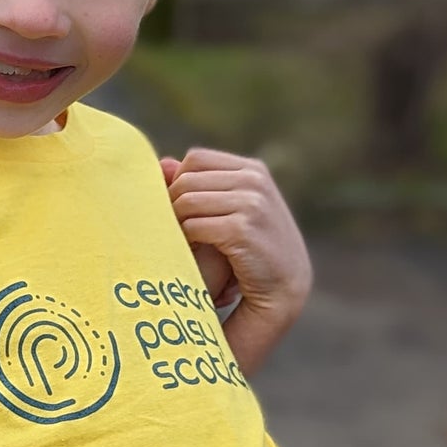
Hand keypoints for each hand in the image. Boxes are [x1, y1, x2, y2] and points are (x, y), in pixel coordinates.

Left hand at [160, 148, 311, 372]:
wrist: (285, 286)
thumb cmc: (253, 248)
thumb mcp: (232, 208)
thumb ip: (200, 185)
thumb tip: (160, 163)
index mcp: (253, 170)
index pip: (196, 159)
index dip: (178, 181)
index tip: (179, 209)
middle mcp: (254, 181)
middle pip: (187, 180)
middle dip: (172, 204)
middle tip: (173, 229)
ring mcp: (251, 204)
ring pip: (186, 202)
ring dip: (176, 224)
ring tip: (182, 241)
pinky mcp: (242, 230)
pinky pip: (193, 226)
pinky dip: (186, 241)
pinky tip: (192, 253)